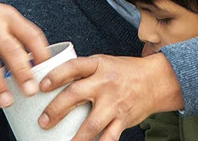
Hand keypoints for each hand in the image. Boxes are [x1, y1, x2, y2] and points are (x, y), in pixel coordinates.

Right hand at [0, 0, 50, 107]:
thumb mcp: (2, 16)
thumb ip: (19, 35)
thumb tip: (41, 62)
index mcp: (9, 17)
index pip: (31, 35)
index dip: (42, 53)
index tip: (49, 71)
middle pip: (11, 50)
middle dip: (22, 72)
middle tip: (31, 92)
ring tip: (7, 103)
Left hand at [37, 53, 183, 140]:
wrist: (155, 81)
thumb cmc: (124, 72)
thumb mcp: (103, 63)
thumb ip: (82, 71)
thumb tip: (52, 80)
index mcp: (97, 65)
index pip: (73, 67)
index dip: (56, 76)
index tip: (41, 86)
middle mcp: (105, 83)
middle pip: (76, 95)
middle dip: (56, 110)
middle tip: (43, 122)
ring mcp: (115, 103)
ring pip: (91, 124)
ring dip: (75, 138)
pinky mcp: (123, 119)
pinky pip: (109, 138)